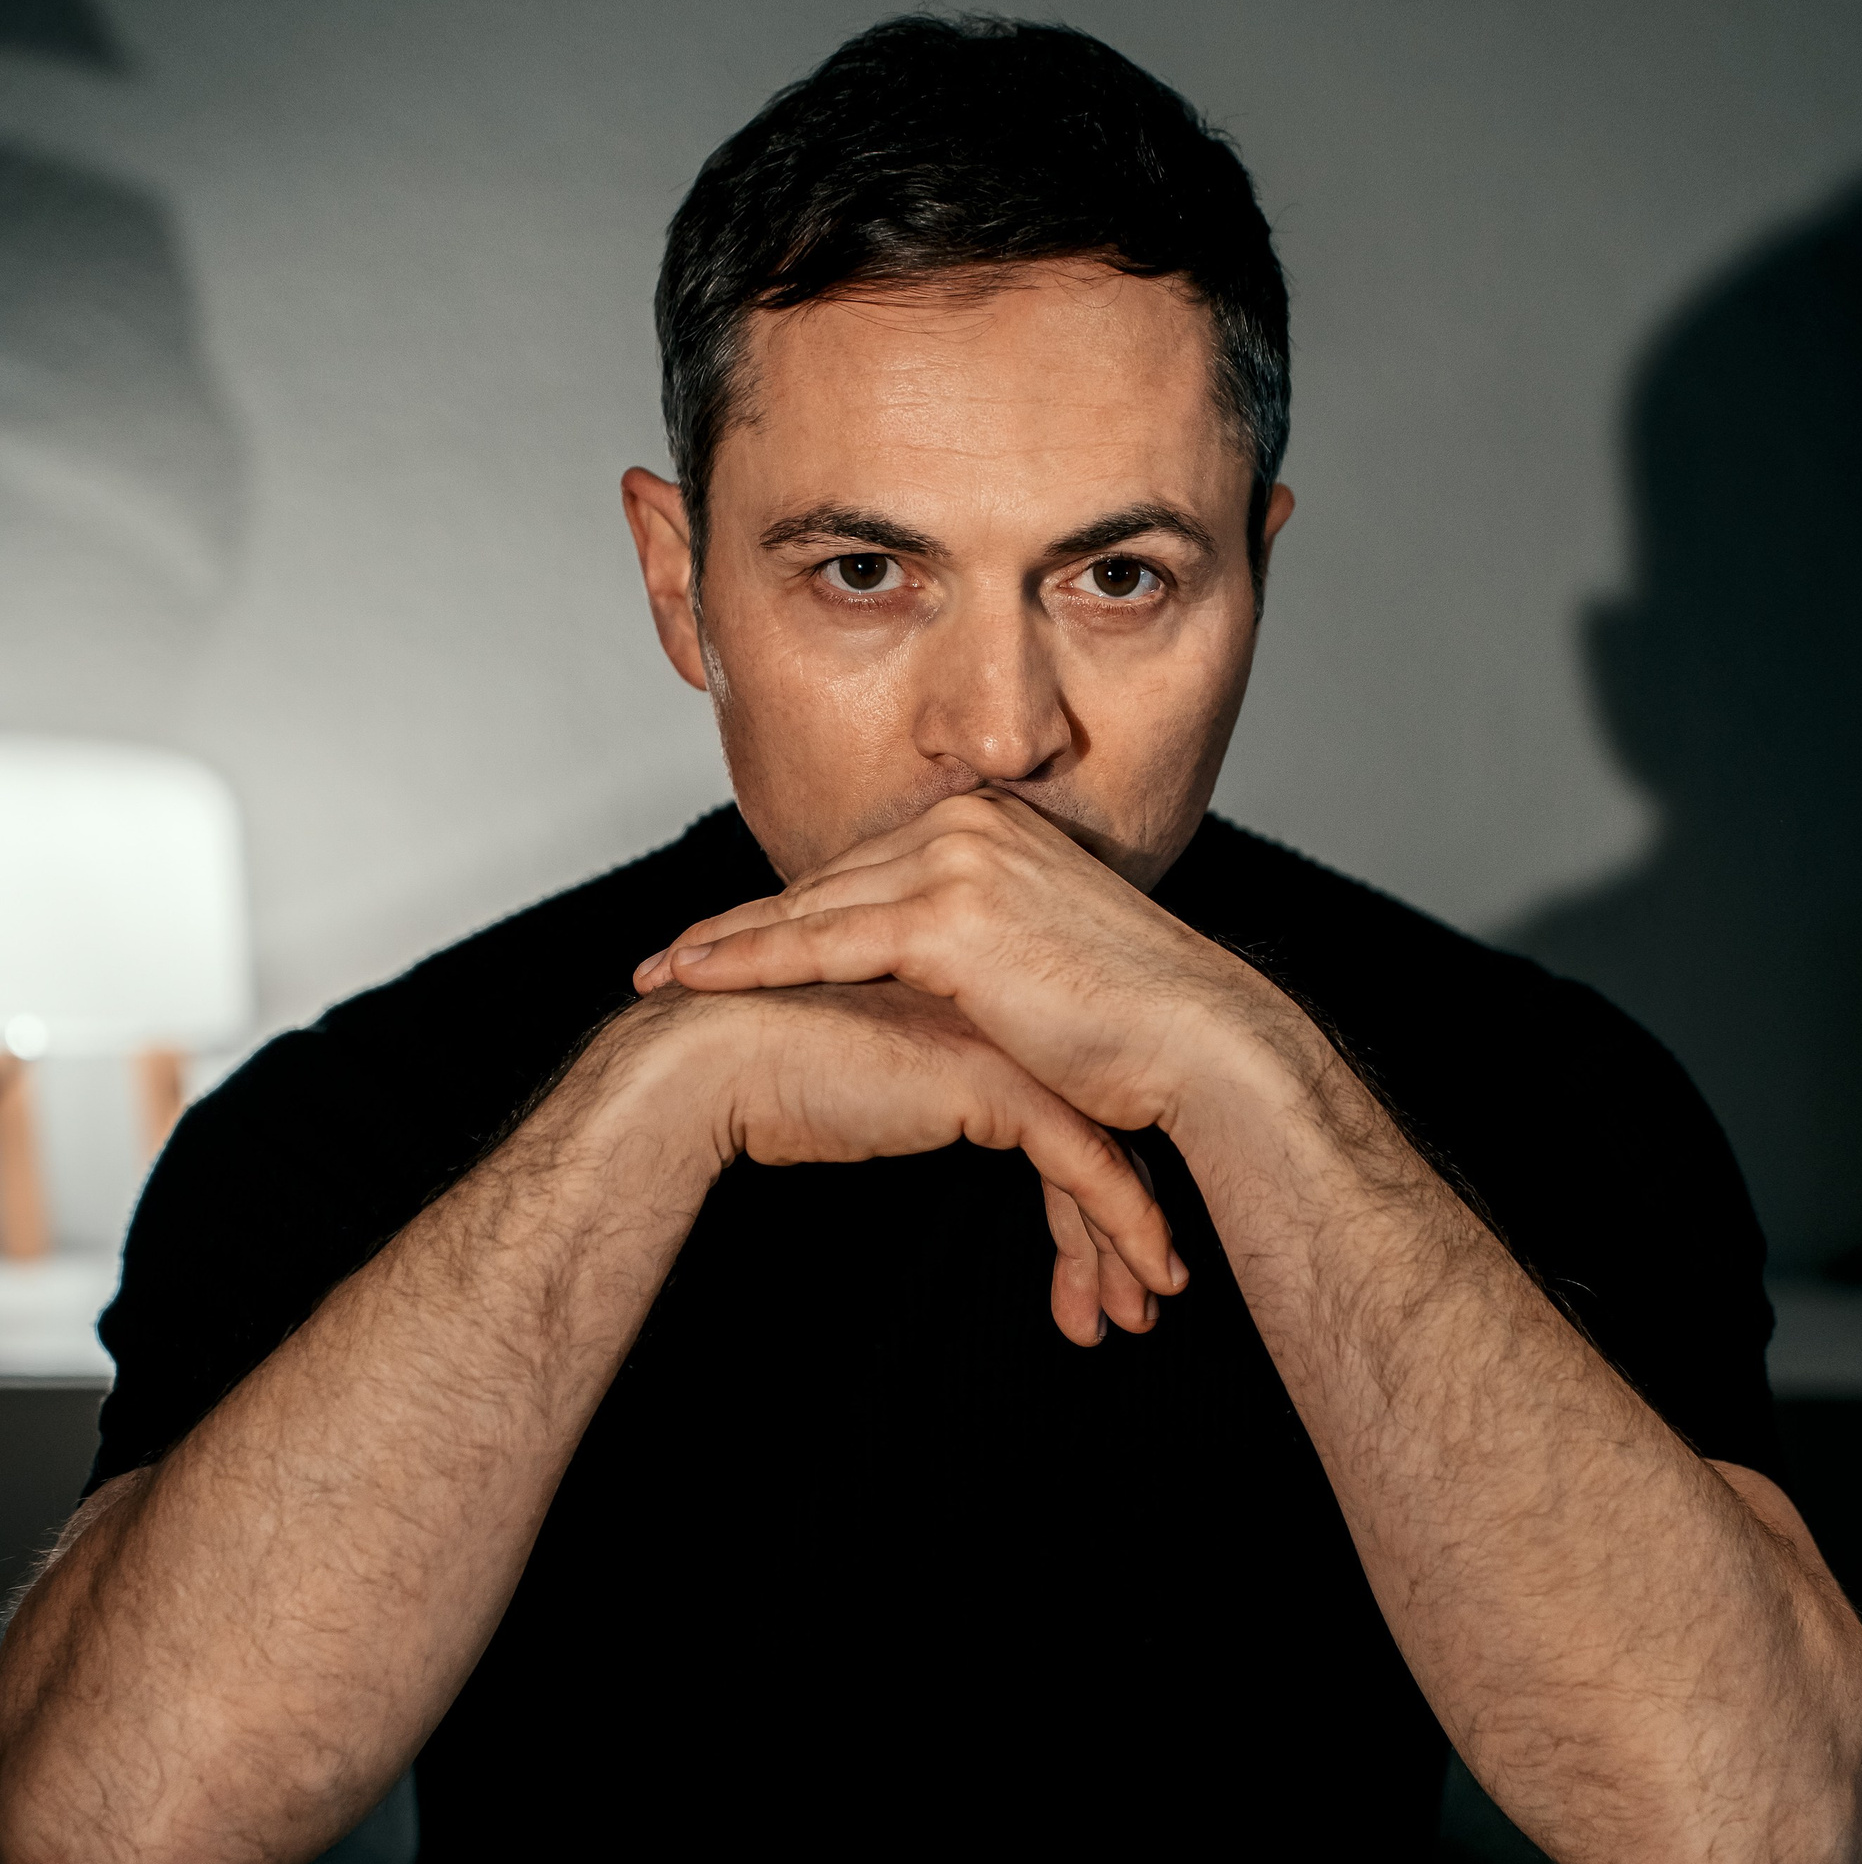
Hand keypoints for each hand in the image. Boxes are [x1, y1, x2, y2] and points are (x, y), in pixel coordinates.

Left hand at [632, 791, 1275, 1136]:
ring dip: (724, 942)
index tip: (726, 937)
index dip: (790, 907)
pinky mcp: (945, 918)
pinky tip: (694, 979)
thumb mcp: (1046, 960)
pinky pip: (820, 943)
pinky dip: (748, 962)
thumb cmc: (1136, 1024)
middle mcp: (970, 822)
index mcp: (994, 823)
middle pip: (825, 879)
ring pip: (810, 906)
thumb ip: (984, 948)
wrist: (1197, 1040)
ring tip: (661, 974)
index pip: (865, 866)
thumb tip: (942, 981)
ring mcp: (956, 861)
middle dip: (741, 922)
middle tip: (669, 957)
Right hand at [640, 977, 1185, 1345]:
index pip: (1063, 1097)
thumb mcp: (861, 1094)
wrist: (707, 1064)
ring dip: (1128, 1237)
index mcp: (974, 1008)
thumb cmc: (760, 1081)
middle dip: (1123, 1219)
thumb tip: (933, 1142)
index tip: (1110, 1263)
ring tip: (1138, 1312)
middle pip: (1094, 1120)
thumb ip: (912, 1103)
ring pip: (1104, 1143)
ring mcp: (1003, 1041)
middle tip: (1142, 1295)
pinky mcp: (996, 1080)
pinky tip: (1132, 1287)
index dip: (1091, 1185)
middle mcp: (1001, 1016)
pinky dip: (1123, 1227)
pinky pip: (1086, 1165)